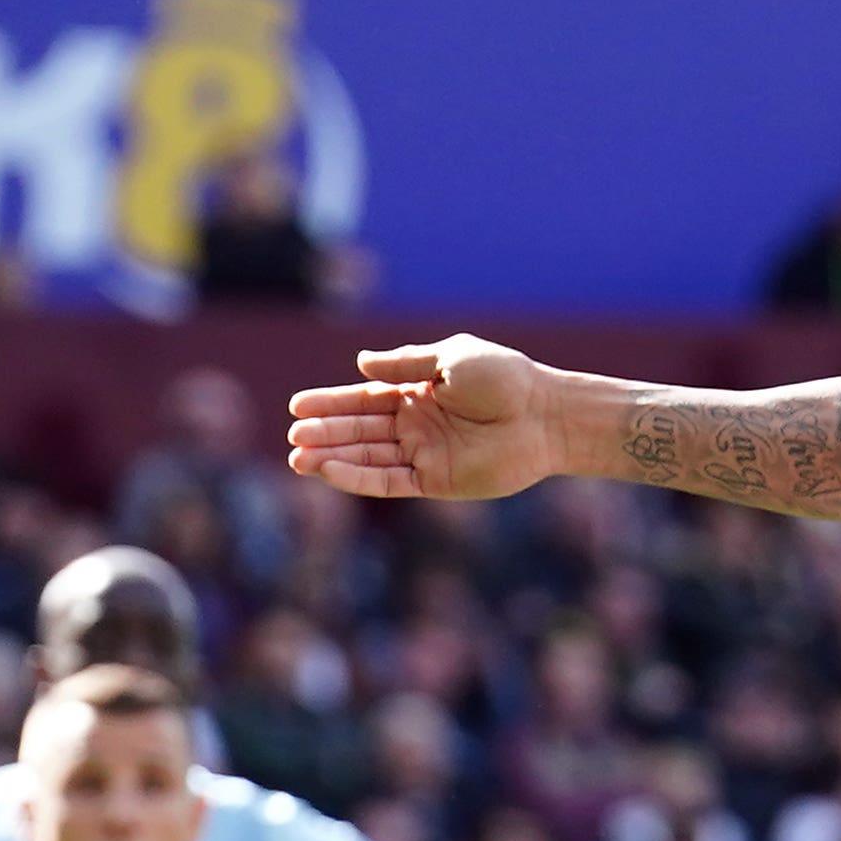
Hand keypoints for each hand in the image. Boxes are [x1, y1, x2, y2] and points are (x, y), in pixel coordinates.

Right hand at [286, 337, 586, 501]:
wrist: (546, 415)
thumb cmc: (506, 379)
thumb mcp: (451, 358)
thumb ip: (406, 363)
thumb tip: (361, 363)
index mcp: (417, 392)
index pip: (363, 400)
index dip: (330, 403)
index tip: (297, 405)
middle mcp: (416, 425)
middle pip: (359, 431)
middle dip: (325, 432)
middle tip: (293, 433)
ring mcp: (425, 454)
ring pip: (368, 458)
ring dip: (333, 457)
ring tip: (298, 456)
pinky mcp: (436, 481)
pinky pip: (389, 481)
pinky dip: (358, 478)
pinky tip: (330, 471)